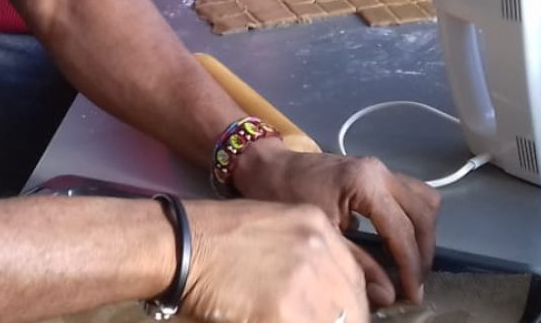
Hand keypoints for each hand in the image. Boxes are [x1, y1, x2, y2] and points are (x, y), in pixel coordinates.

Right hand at [183, 199, 368, 322]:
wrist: (183, 243)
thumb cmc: (220, 238)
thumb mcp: (276, 229)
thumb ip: (311, 258)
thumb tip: (334, 303)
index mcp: (319, 227)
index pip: (357, 281)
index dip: (351, 310)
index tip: (337, 318)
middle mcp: (320, 248)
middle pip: (353, 309)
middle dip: (339, 322)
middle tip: (306, 317)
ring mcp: (306, 279)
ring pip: (338, 321)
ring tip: (287, 318)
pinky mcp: (287, 311)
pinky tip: (271, 320)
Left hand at [232, 141, 439, 306]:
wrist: (267, 165)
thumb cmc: (285, 195)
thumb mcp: (319, 234)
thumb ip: (356, 264)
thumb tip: (389, 295)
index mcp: (365, 184)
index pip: (403, 230)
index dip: (411, 268)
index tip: (412, 297)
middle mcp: (379, 171)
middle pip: (424, 212)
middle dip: (423, 251)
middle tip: (414, 283)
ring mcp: (379, 168)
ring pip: (423, 198)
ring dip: (423, 232)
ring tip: (411, 264)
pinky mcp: (376, 172)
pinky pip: (411, 192)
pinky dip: (413, 218)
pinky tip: (401, 241)